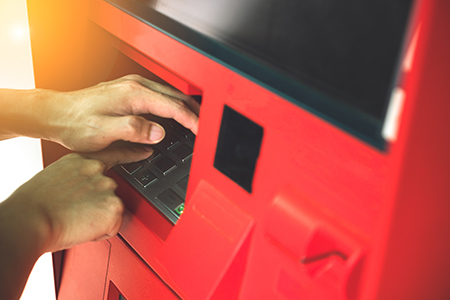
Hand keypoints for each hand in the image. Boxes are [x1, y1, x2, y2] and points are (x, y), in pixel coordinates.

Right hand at [1, 142, 150, 252]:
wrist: (30, 220)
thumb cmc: (33, 205)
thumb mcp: (56, 177)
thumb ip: (77, 177)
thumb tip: (83, 189)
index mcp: (81, 161)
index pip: (113, 153)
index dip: (132, 154)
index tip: (146, 152)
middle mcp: (97, 170)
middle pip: (112, 189)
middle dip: (100, 203)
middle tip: (78, 212)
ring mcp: (108, 187)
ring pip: (112, 208)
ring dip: (100, 217)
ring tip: (77, 219)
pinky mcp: (114, 206)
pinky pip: (114, 225)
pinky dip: (102, 232)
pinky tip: (83, 227)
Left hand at [41, 74, 199, 151]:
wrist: (58, 114)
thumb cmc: (76, 124)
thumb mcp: (103, 132)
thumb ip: (134, 130)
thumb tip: (159, 132)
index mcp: (133, 95)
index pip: (173, 107)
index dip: (191, 121)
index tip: (202, 132)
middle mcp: (136, 86)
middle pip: (176, 98)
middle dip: (195, 113)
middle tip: (206, 129)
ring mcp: (134, 87)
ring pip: (170, 96)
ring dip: (186, 109)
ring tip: (197, 123)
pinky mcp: (130, 92)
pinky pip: (160, 97)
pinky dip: (173, 106)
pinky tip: (175, 116)